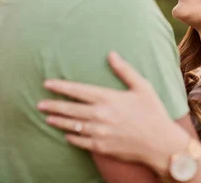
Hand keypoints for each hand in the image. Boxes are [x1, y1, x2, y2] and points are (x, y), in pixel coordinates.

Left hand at [37, 52, 188, 174]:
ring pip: (72, 125)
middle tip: (39, 104)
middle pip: (70, 109)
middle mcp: (100, 115)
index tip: (47, 84)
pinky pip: (80, 141)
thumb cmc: (153, 112)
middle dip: (53, 105)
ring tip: (47, 118)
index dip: (61, 87)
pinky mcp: (101, 146)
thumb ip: (125, 70)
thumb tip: (111, 54)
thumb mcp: (143, 87)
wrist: (160, 143)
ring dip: (58, 121)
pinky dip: (71, 137)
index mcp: (108, 98)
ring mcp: (99, 132)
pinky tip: (66, 134)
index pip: (78, 91)